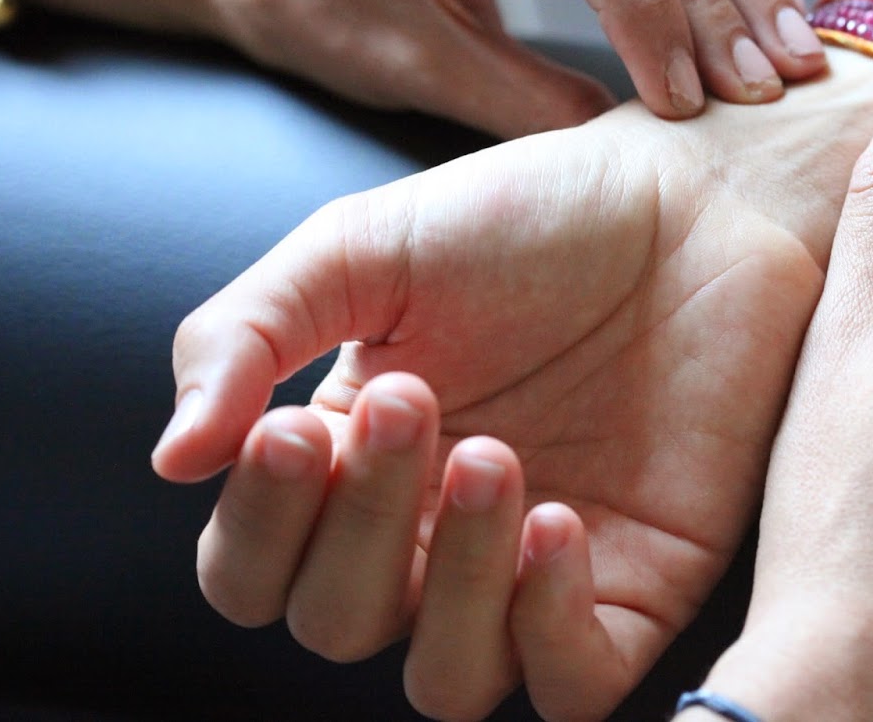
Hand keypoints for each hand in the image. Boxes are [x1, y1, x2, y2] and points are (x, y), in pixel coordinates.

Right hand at [151, 50, 872, 720]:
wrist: (698, 199)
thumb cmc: (533, 214)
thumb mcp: (362, 245)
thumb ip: (247, 333)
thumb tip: (173, 458)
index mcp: (353, 463)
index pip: (253, 570)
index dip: (257, 527)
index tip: (293, 430)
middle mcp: (435, 534)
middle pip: (339, 624)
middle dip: (362, 524)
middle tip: (416, 400)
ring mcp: (536, 569)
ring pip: (448, 677)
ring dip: (454, 585)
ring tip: (494, 459)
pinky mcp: (639, 583)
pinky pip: (572, 683)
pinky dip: (546, 630)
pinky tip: (557, 520)